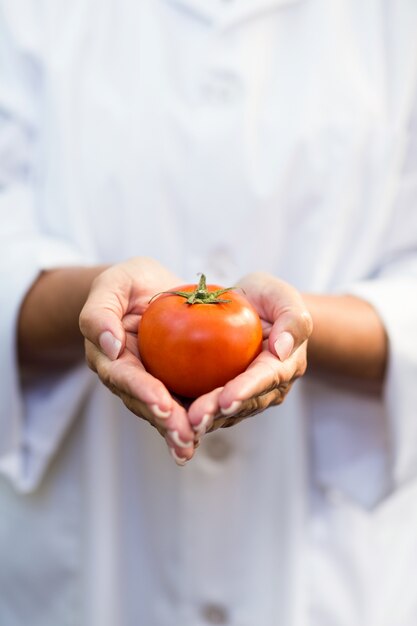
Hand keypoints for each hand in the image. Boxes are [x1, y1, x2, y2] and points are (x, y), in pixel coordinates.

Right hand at [79, 257, 196, 463]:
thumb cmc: (128, 283)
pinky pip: (184, 402)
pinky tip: (208, 431)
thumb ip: (100, 312)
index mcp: (109, 356)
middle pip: (144, 403)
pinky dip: (195, 418)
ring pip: (163, 411)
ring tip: (191, 445)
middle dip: (164, 422)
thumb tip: (109, 346)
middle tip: (184, 436)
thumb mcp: (112, 284)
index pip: (125, 376)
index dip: (143, 392)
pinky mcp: (173, 384)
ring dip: (177, 430)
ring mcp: (150, 383)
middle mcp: (128, 376)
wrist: (150, 289)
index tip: (163, 405)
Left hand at [187, 272, 312, 435]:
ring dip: (205, 420)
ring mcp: (246, 396)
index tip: (227, 399)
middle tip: (196, 418)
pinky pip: (208, 409)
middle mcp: (268, 388)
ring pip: (225, 413)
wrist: (250, 308)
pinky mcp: (224, 397)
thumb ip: (292, 319)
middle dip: (219, 412)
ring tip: (183, 424)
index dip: (246, 390)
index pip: (266, 378)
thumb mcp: (282, 296)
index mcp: (286, 365)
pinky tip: (170, 419)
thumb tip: (281, 349)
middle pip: (243, 403)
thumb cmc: (267, 298)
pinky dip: (191, 415)